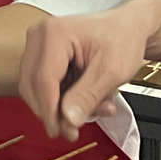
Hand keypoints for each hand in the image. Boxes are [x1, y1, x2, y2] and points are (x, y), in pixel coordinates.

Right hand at [19, 5, 149, 141]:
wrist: (127, 27)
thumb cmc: (122, 39)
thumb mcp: (111, 71)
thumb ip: (87, 96)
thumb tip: (67, 120)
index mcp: (55, 34)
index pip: (43, 81)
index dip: (49, 111)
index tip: (60, 132)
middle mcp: (39, 36)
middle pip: (33, 86)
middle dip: (53, 111)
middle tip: (73, 130)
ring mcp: (37, 45)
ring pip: (35, 87)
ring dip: (58, 105)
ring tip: (91, 108)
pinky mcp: (40, 54)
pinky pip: (41, 84)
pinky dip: (60, 97)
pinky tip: (83, 99)